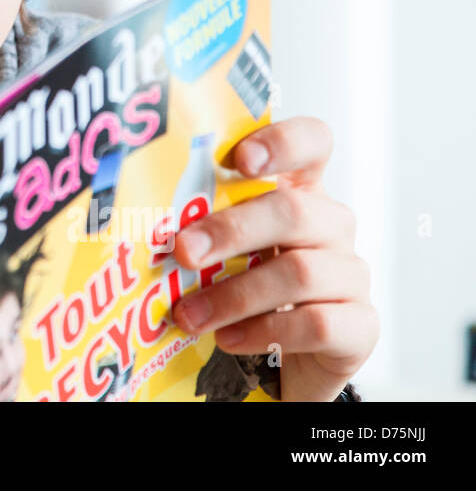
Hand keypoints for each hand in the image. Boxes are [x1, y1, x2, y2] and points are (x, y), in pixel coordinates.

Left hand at [169, 117, 378, 400]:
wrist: (285, 356)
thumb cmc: (244, 283)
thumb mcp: (223, 247)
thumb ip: (199, 226)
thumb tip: (137, 223)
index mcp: (299, 190)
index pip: (312, 142)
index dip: (283, 142)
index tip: (240, 159)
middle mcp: (331, 226)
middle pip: (294, 210)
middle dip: (230, 230)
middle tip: (182, 252)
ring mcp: (351, 274)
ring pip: (301, 273)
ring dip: (234, 295)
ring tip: (189, 315)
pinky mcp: (360, 325)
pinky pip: (316, 324)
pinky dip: (263, 331)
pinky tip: (227, 339)